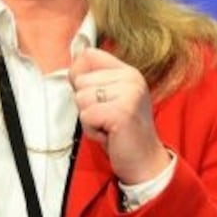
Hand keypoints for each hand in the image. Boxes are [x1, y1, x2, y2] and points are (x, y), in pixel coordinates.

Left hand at [69, 48, 170, 183]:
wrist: (144, 161)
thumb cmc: (122, 132)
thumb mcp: (108, 99)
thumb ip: (92, 81)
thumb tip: (72, 66)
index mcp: (128, 71)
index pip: (89, 55)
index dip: (79, 75)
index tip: (94, 97)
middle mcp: (131, 78)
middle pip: (80, 80)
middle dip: (86, 105)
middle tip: (106, 118)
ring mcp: (129, 93)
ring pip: (81, 98)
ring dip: (89, 119)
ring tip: (108, 126)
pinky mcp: (122, 111)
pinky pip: (86, 116)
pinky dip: (92, 130)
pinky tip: (109, 134)